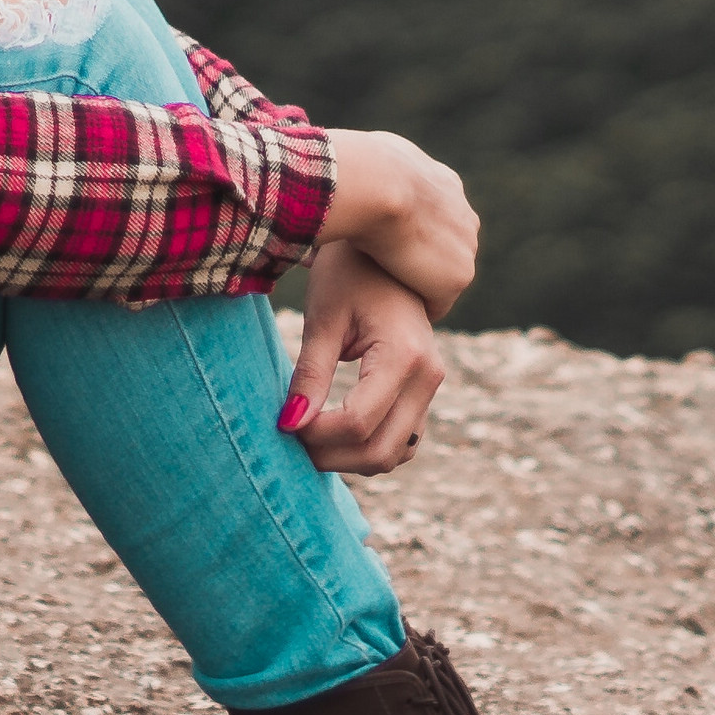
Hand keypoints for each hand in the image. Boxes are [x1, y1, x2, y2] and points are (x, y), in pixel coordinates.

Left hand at [281, 241, 446, 476]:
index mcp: (405, 355)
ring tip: (309, 437)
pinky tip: (334, 434)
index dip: (316, 434)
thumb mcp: (323, 320)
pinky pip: (401, 442)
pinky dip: (368, 448)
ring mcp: (431, 388)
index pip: (358, 422)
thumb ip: (310, 375)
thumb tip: (289, 424)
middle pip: (379, 450)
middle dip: (331, 456)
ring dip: (349, 459)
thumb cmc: (348, 277)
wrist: (387, 255)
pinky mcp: (425, 394)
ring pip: (393, 454)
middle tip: (291, 440)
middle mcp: (428, 377)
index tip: (283, 422)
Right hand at [315, 128, 478, 318]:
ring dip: (418, 285)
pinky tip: (393, 308)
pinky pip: (438, 303)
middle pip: (445, 250)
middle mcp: (464, 217)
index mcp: (447, 187)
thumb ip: (381, 163)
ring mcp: (465, 249)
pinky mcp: (457, 278)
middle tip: (383, 273)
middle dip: (420, 261)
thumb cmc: (364, 167)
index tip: (383, 245)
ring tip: (385, 294)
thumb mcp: (377, 152)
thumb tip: (364, 160)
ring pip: (442, 278)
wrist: (378, 185)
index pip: (436, 219)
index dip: (409, 234)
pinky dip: (417, 306)